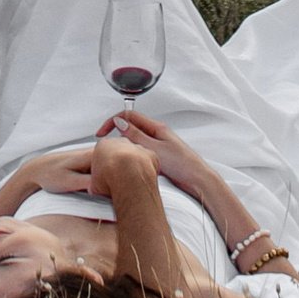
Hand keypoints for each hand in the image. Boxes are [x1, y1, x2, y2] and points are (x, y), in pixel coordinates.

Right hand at [99, 110, 224, 204]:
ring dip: (123, 144)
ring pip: (134, 140)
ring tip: (114, 155)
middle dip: (115, 132)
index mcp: (156, 127)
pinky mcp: (158, 157)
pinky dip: (131, 154)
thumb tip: (119, 122)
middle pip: (130, 126)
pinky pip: (139, 151)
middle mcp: (156, 134)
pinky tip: (128, 164)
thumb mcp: (155, 148)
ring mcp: (157, 146)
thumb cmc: (182, 164)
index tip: (101, 133)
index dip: (112, 122)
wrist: (198, 181)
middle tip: (104, 145)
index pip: (128, 116)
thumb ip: (136, 135)